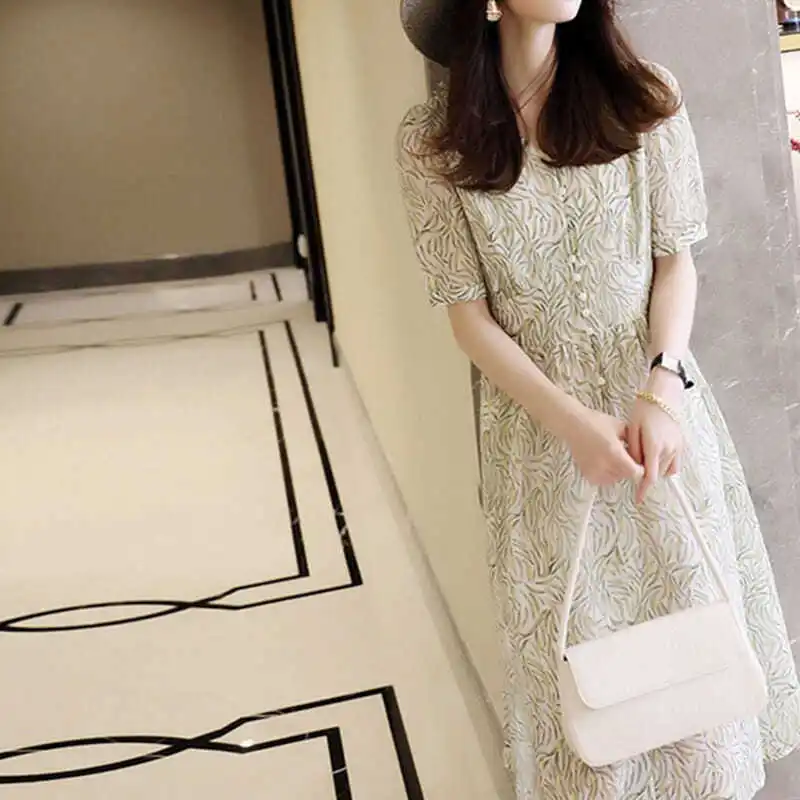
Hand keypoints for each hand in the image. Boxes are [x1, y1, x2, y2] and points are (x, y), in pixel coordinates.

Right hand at [566, 408, 643, 486]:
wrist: (573, 425)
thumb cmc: (597, 422)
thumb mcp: (620, 427)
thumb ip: (634, 441)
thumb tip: (646, 453)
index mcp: (614, 453)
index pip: (635, 472)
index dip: (640, 469)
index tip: (641, 462)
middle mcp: (604, 465)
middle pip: (626, 475)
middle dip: (630, 467)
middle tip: (626, 455)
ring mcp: (594, 472)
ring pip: (616, 478)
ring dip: (619, 471)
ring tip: (614, 456)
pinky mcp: (588, 475)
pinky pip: (605, 480)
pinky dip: (608, 474)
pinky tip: (605, 461)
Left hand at [628, 369, 684, 503]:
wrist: (663, 396)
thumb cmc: (644, 410)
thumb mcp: (632, 429)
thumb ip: (633, 450)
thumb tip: (633, 466)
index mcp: (655, 446)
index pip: (650, 476)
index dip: (643, 489)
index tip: (638, 498)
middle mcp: (669, 449)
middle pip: (657, 474)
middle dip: (646, 476)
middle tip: (634, 468)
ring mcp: (677, 447)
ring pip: (666, 470)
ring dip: (655, 470)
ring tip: (644, 458)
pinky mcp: (681, 444)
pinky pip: (674, 463)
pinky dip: (665, 466)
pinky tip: (656, 458)